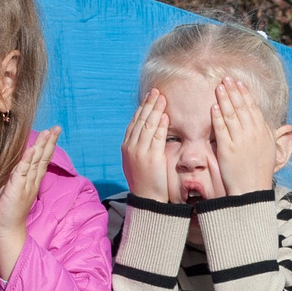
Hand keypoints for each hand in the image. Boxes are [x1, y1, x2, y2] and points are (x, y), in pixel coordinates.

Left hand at [0, 127, 59, 274]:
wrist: (5, 229)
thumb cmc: (7, 210)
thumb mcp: (14, 189)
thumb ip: (19, 176)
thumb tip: (21, 164)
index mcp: (31, 181)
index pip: (42, 160)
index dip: (47, 146)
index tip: (52, 132)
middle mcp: (31, 182)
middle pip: (43, 158)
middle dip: (49, 142)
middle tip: (57, 128)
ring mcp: (25, 185)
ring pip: (35, 162)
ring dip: (42, 146)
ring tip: (48, 133)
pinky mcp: (16, 189)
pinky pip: (22, 172)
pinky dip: (27, 160)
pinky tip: (32, 149)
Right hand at [120, 89, 177, 203]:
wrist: (147, 198)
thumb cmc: (145, 181)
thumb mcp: (136, 162)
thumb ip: (139, 147)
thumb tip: (145, 134)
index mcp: (126, 147)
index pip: (134, 122)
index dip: (142, 108)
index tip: (148, 98)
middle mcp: (131, 147)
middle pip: (140, 120)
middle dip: (148, 104)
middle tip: (156, 91)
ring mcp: (140, 151)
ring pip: (148, 125)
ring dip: (155, 109)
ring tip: (161, 98)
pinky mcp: (151, 157)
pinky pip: (157, 137)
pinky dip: (161, 125)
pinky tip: (165, 115)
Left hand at [211, 75, 280, 195]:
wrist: (252, 189)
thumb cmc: (261, 170)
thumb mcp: (269, 147)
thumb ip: (266, 131)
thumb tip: (263, 118)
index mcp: (262, 132)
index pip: (253, 107)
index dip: (245, 93)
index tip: (239, 83)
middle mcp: (252, 134)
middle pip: (241, 107)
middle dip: (233, 91)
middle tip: (226, 79)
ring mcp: (239, 141)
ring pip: (231, 115)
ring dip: (224, 99)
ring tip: (219, 87)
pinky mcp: (227, 149)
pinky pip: (221, 130)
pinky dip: (217, 117)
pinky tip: (213, 107)